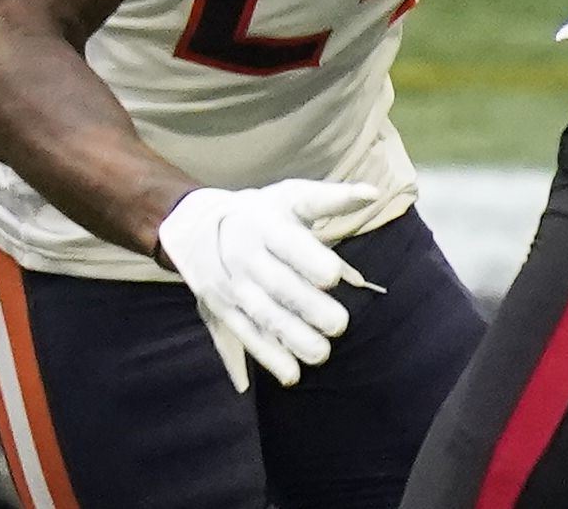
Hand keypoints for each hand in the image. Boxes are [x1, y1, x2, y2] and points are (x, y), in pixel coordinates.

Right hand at [152, 180, 380, 391]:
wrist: (195, 227)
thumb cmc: (262, 211)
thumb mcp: (292, 196)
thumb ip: (332, 198)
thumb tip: (373, 193)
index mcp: (264, 224)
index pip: (287, 243)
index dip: (309, 261)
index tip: (334, 278)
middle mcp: (245, 257)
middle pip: (277, 285)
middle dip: (307, 307)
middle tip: (340, 325)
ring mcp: (233, 287)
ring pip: (262, 316)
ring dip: (291, 338)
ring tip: (322, 354)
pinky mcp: (225, 311)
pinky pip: (247, 336)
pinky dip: (268, 356)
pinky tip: (292, 373)